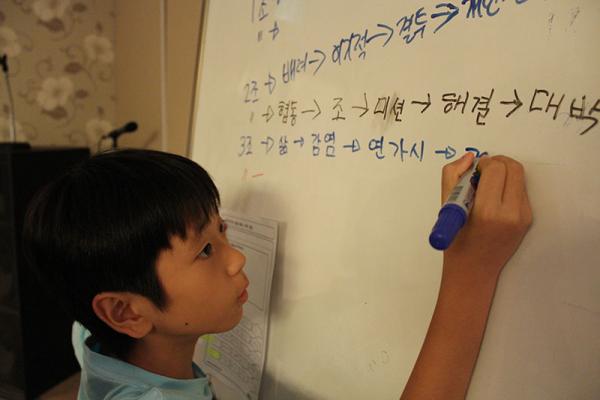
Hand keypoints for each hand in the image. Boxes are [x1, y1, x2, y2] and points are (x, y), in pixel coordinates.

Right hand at [441, 153, 532, 278]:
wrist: (474, 271)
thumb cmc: (455, 241)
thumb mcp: (446, 207)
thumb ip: (452, 175)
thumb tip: (469, 157)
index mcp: (488, 211)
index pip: (496, 169)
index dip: (484, 163)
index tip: (473, 171)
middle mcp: (511, 214)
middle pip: (513, 168)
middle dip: (497, 163)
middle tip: (482, 173)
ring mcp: (523, 217)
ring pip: (520, 177)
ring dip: (504, 174)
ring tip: (487, 187)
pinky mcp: (528, 220)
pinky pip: (521, 191)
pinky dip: (509, 187)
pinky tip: (495, 199)